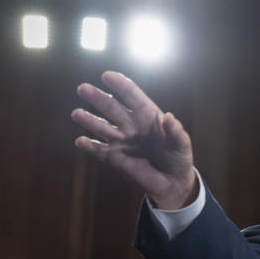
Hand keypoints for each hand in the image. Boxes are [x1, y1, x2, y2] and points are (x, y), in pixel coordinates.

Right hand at [72, 71, 197, 208]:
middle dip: (98, 98)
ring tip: (77, 114)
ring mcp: (121, 141)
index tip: (107, 76)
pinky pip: (100, 151)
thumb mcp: (182, 145)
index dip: (120, 85)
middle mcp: (131, 125)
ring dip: (89, 121)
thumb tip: (169, 117)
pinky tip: (81, 142)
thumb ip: (176, 132)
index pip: (132, 96)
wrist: (172, 182)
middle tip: (83, 88)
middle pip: (112, 107)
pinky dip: (90, 147)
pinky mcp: (115, 158)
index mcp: (148, 115)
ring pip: (102, 127)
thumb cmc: (178, 158)